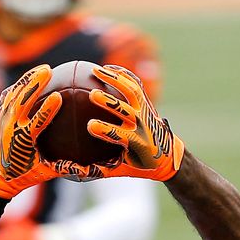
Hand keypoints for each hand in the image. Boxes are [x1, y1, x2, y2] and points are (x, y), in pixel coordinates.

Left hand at [0, 65, 70, 198]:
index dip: (47, 109)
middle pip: (22, 101)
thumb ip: (64, 168)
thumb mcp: (45, 173)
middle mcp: (11, 128)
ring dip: (28, 80)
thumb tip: (88, 167)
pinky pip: (10, 96)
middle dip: (34, 84)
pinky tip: (31, 77)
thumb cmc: (24, 175)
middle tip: (49, 71)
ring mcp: (3, 120)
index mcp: (23, 141)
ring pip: (15, 94)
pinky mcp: (0, 116)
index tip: (58, 97)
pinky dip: (20, 85)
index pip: (36, 122)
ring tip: (44, 69)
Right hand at [86, 64, 184, 180]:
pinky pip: (135, 84)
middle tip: (93, 95)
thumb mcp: (121, 170)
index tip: (90, 126)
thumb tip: (72, 171)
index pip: (121, 136)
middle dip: (111, 103)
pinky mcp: (147, 102)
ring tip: (96, 70)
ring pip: (132, 91)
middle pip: (126, 111)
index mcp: (137, 143)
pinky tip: (107, 68)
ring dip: (115, 80)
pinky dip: (123, 74)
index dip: (106, 130)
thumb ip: (99, 169)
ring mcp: (146, 111)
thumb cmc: (139, 165)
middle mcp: (143, 125)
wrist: (167, 155)